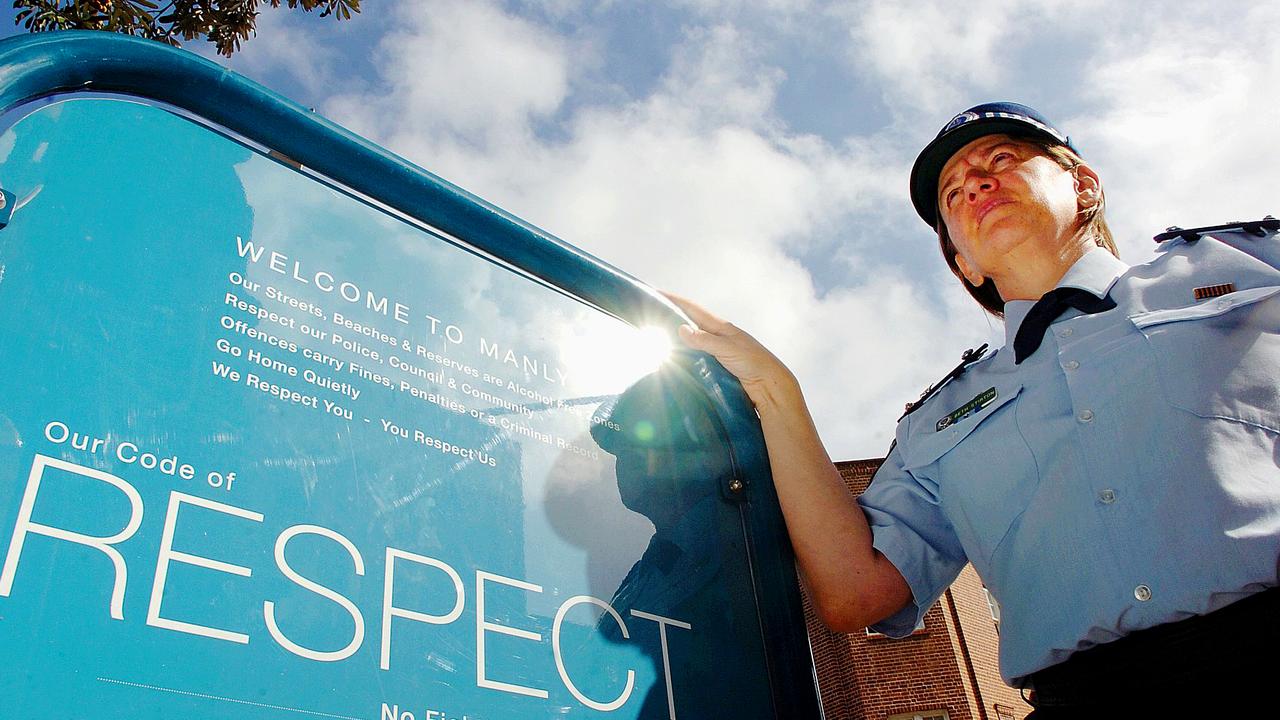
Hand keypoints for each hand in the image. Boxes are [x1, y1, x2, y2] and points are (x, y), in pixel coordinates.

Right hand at [662, 292, 798, 408]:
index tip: (656, 292)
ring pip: (691, 338)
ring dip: (675, 334)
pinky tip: (674, 356)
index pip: (692, 309)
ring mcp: (716, 350)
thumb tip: (680, 328)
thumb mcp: (728, 349)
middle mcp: (717, 335)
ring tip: (656, 331)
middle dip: (671, 314)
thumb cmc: (753, 363)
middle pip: (689, 321)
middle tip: (650, 311)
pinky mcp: (716, 364)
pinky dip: (683, 351)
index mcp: (720, 327)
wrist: (770, 384)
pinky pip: (695, 354)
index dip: (674, 300)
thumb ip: (704, 340)